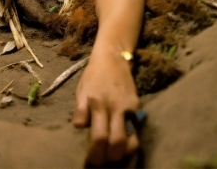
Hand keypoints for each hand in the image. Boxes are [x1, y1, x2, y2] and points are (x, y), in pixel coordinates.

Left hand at [73, 52, 139, 166]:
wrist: (112, 58)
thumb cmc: (93, 76)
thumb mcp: (81, 90)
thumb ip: (80, 110)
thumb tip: (79, 128)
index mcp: (96, 102)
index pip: (98, 136)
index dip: (95, 154)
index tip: (90, 163)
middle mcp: (113, 106)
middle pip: (115, 141)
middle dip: (109, 158)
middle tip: (101, 164)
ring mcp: (128, 107)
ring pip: (130, 139)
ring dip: (122, 153)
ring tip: (113, 158)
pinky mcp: (137, 107)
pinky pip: (135, 130)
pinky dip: (130, 142)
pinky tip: (123, 147)